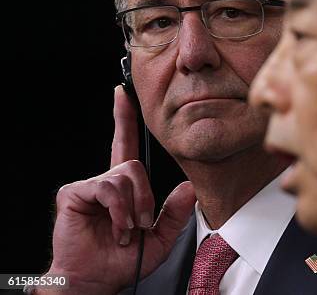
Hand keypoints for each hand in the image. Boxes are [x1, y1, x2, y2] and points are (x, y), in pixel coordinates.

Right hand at [45, 86, 195, 294]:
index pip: (125, 145)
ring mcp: (89, 185)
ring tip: (126, 230)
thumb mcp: (160, 238)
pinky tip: (116, 228)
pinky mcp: (74, 193)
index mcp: (124, 187)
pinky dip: (119, 210)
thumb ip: (175, 213)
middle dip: (145, 197)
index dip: (124, 118)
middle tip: (141, 224)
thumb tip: (189, 187)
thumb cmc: (122, 261)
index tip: (123, 93)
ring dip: (132, 208)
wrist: (95, 280)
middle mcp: (106, 181)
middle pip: (134, 166)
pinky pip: (108, 188)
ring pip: (123, 177)